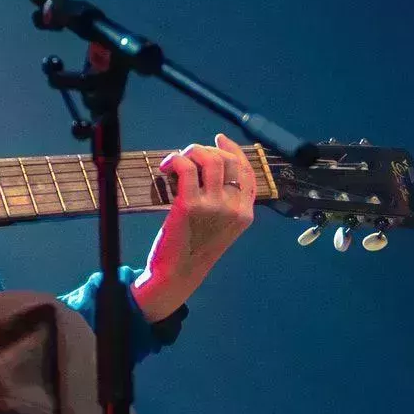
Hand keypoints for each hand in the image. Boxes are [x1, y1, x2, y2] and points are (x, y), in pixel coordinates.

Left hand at [132, 133, 255, 320]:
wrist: (177, 275)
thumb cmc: (194, 251)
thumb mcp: (222, 229)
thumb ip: (225, 204)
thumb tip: (212, 169)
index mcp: (245, 213)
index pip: (247, 172)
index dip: (234, 150)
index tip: (219, 139)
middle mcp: (234, 208)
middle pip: (227, 161)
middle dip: (206, 150)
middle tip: (188, 156)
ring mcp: (213, 206)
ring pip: (209, 159)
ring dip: (191, 151)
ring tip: (176, 161)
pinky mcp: (189, 205)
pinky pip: (185, 167)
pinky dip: (174, 160)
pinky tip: (166, 167)